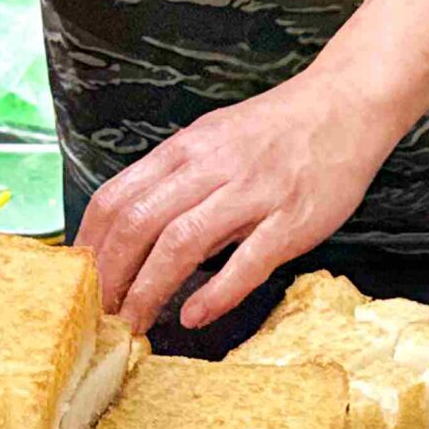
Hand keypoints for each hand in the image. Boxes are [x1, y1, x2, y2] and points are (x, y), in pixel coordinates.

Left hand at [77, 68, 407, 336]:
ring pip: (182, 241)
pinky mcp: (292, 217)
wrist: (348, 103)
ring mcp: (253, 191)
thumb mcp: (216, 141)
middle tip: (99, 316)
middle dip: (110, 276)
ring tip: (134, 325)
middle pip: (139, 223)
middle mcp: (212, 166)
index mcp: (187, 148)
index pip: (117, 197)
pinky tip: (195, 316)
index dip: (91, 245)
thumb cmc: (279, 129)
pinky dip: (216, 292)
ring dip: (148, 290)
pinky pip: (248, 260)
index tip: (79, 282)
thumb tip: (144, 239)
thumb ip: (180, 184)